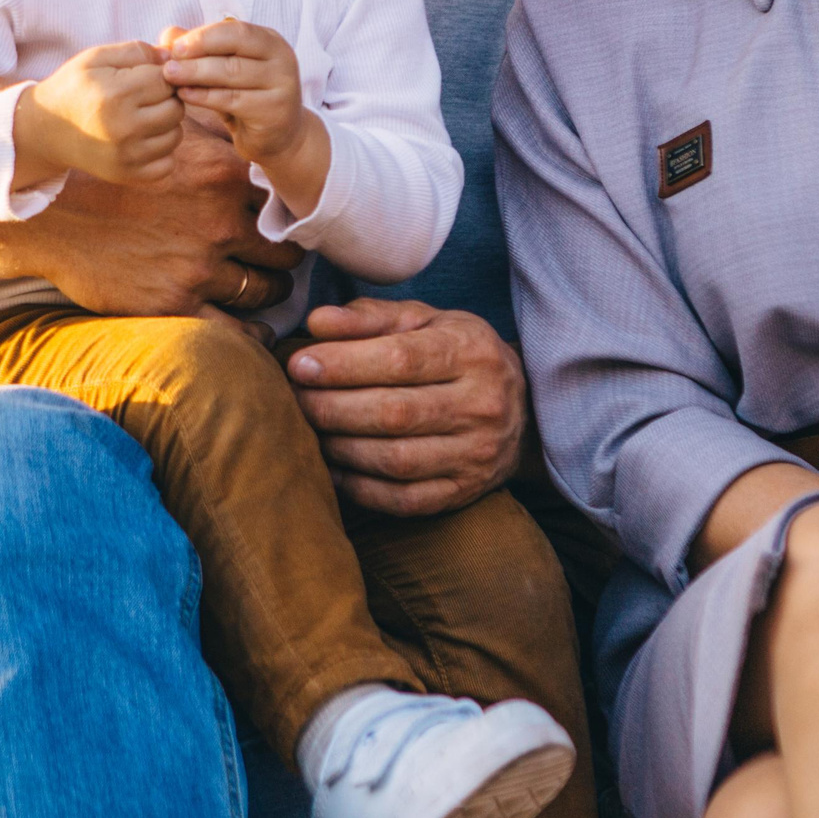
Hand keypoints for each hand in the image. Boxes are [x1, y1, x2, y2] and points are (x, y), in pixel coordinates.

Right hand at [0, 122, 301, 316]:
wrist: (56, 217)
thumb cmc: (114, 174)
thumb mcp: (166, 141)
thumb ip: (212, 135)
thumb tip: (245, 123)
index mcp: (223, 178)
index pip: (279, 203)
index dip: (286, 216)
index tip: (288, 224)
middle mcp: (219, 223)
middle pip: (281, 249)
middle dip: (288, 257)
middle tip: (288, 262)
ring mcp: (199, 267)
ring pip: (264, 287)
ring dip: (273, 290)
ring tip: (273, 289)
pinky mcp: (177, 303)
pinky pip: (235, 327)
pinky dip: (253, 330)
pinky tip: (257, 327)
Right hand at [15, 41, 183, 185]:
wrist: (46, 131)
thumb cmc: (75, 88)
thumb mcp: (96, 58)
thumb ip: (136, 51)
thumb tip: (173, 59)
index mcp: (116, 95)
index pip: (166, 80)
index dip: (159, 74)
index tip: (145, 76)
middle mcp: (123, 129)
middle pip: (176, 108)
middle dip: (166, 98)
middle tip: (145, 97)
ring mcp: (127, 156)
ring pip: (176, 135)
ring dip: (165, 124)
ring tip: (142, 116)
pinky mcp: (128, 175)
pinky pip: (168, 163)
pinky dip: (161, 151)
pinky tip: (142, 139)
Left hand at [158, 20, 329, 210]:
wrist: (279, 136)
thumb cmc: (247, 96)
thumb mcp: (224, 69)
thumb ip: (200, 50)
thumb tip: (168, 34)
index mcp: (270, 41)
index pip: (235, 30)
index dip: (203, 36)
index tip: (174, 46)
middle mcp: (282, 58)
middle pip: (235, 46)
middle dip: (198, 51)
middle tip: (168, 61)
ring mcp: (282, 85)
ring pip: (233, 72)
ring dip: (197, 73)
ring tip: (170, 76)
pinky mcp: (274, 112)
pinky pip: (233, 100)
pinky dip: (205, 96)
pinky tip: (185, 96)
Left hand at [283, 299, 525, 516]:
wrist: (524, 409)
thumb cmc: (458, 354)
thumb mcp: (425, 321)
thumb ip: (370, 318)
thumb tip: (317, 323)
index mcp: (471, 352)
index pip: (400, 360)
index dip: (343, 364)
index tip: (300, 365)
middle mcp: (481, 405)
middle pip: (394, 413)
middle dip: (332, 407)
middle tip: (294, 398)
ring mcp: (476, 454)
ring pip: (396, 460)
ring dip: (340, 446)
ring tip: (309, 429)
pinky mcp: (464, 492)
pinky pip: (403, 500)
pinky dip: (360, 487)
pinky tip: (333, 466)